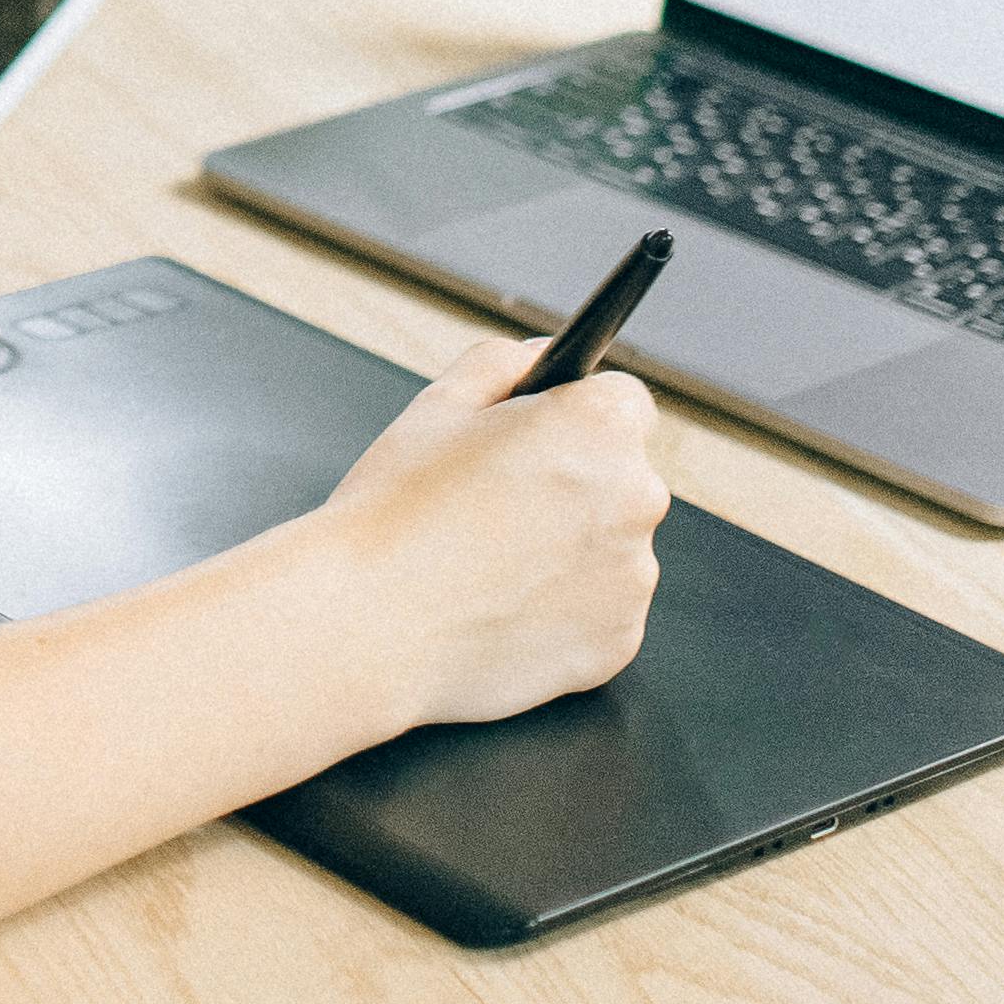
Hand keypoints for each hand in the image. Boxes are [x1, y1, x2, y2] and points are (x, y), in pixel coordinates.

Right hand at [283, 330, 666, 730]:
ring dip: (570, 554)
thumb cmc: (393, 516)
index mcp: (599, 427)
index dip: (572, 419)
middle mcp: (635, 498)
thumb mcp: (436, 407)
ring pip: (611, 551)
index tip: (538, 443)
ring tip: (491, 569)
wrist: (368, 630)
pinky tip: (502, 612)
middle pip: (620, 479)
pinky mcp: (618, 643)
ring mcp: (633, 578)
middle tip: (496, 510)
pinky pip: (601, 615)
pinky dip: (564, 615)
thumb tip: (539, 360)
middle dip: (574, 488)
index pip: (622, 402)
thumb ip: (501, 363)